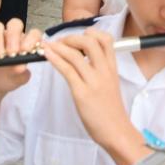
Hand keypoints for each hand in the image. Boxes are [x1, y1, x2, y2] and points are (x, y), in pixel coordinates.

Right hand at [0, 19, 42, 95]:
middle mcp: (11, 36)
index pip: (33, 33)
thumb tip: (21, 66)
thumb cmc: (7, 78)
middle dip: (13, 36)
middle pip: (15, 24)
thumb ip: (21, 74)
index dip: (32, 38)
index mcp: (25, 42)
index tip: (26, 50)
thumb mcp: (17, 80)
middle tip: (11, 53)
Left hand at [43, 31, 143, 164]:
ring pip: (75, 54)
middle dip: (72, 37)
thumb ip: (101, 71)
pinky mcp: (82, 93)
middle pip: (90, 42)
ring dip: (59, 46)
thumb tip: (86, 61)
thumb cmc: (111, 111)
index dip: (92, 33)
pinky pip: (67, 70)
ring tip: (48, 45)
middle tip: (61, 41)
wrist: (116, 131)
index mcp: (112, 68)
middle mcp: (104, 71)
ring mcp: (93, 82)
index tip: (80, 36)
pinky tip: (47, 54)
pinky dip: (55, 59)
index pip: (107, 40)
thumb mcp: (111, 85)